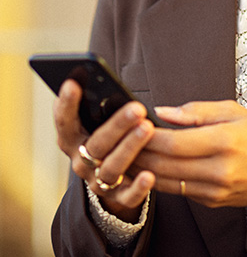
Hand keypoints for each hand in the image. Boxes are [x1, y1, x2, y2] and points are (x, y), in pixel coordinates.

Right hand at [54, 79, 155, 221]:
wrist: (110, 181)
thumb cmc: (106, 138)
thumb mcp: (95, 122)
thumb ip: (95, 105)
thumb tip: (95, 78)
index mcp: (72, 140)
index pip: (65, 122)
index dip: (67, 104)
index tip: (73, 83)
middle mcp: (81, 161)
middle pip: (96, 144)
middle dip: (117, 125)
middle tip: (137, 108)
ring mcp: (97, 181)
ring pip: (112, 167)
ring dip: (130, 147)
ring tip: (147, 128)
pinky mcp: (116, 199)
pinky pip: (127, 196)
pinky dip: (138, 188)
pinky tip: (149, 176)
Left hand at [133, 100, 246, 207]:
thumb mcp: (233, 111)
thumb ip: (197, 111)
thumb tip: (163, 112)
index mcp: (224, 141)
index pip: (174, 142)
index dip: (149, 136)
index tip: (134, 125)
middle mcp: (218, 170)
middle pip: (165, 165)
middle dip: (139, 154)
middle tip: (122, 142)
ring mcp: (214, 190)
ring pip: (167, 182)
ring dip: (144, 170)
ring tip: (129, 155)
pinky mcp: (211, 202)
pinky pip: (178, 191)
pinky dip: (161, 180)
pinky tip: (150, 168)